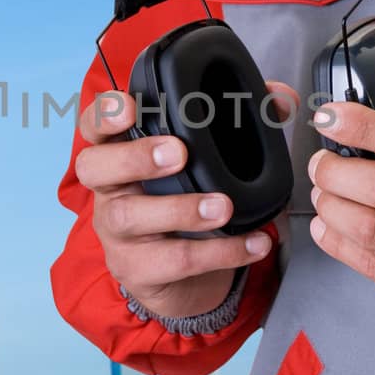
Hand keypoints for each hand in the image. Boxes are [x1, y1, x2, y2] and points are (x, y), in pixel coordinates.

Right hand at [76, 82, 297, 317]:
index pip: (94, 126)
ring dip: (179, 209)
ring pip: (130, 216)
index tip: (131, 107)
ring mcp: (116, 232)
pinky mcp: (137, 269)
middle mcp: (109, 190)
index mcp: (120, 153)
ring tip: (222, 206)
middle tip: (178, 154)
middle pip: (94, 166)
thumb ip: (241, 122)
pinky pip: (173, 261)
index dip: (105, 114)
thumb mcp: (207, 160)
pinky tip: (252, 242)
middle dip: (134, 157)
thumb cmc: (187, 201)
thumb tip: (280, 99)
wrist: (179, 276)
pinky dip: (219, 252)